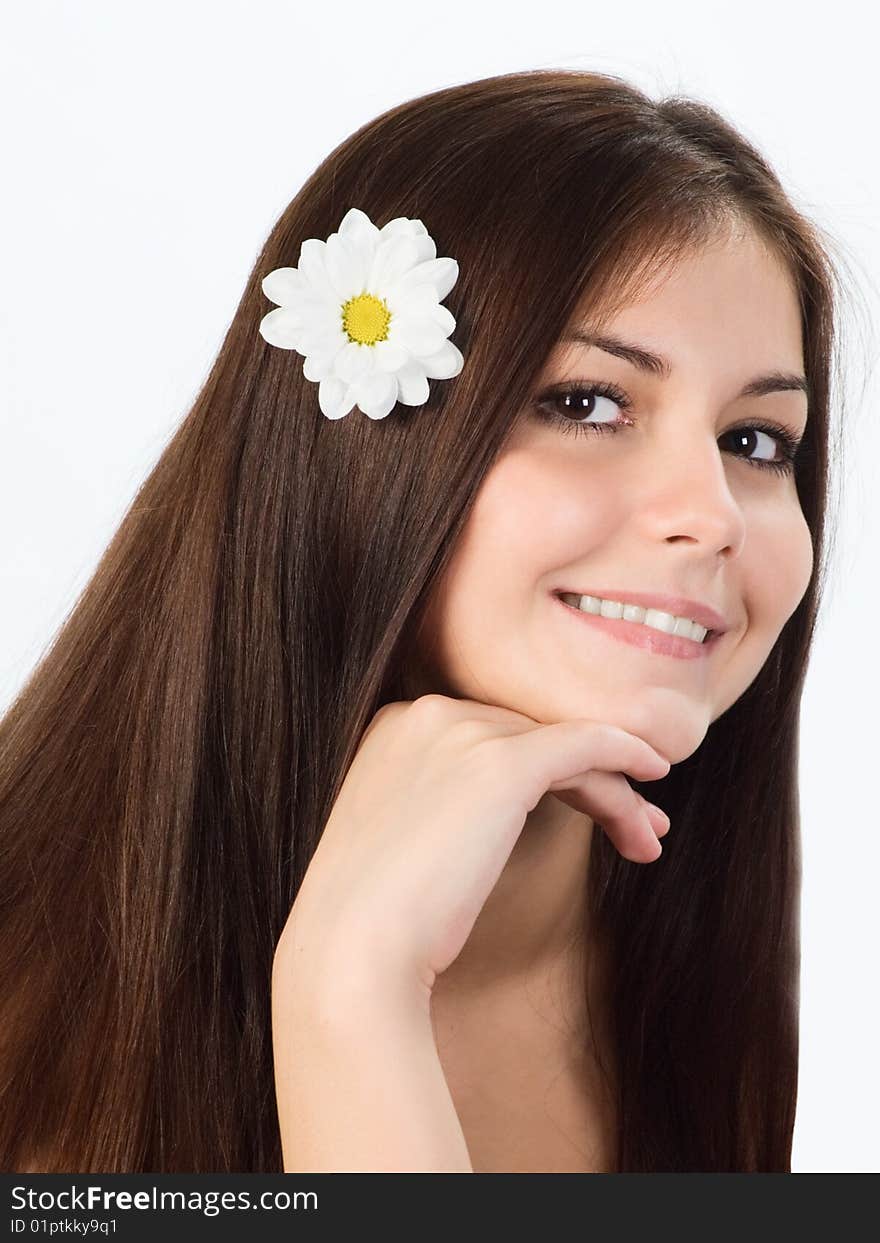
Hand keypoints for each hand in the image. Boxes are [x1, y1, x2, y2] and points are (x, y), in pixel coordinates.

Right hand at [276, 694, 670, 1002]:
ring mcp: (462, 733)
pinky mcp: (502, 763)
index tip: (585, 809)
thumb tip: (496, 813)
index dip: (547, 770)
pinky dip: (624, 752)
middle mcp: (425, 715)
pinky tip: (654, 774)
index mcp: (393, 728)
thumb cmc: (374, 919)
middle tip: (637, 826)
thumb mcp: (401, 838)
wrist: (354, 952)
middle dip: (587, 780)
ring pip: (563, 746)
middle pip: (530, 735)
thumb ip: (438, 803)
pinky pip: (584, 742)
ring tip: (647, 839)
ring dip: (613, 790)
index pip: (490, 734)